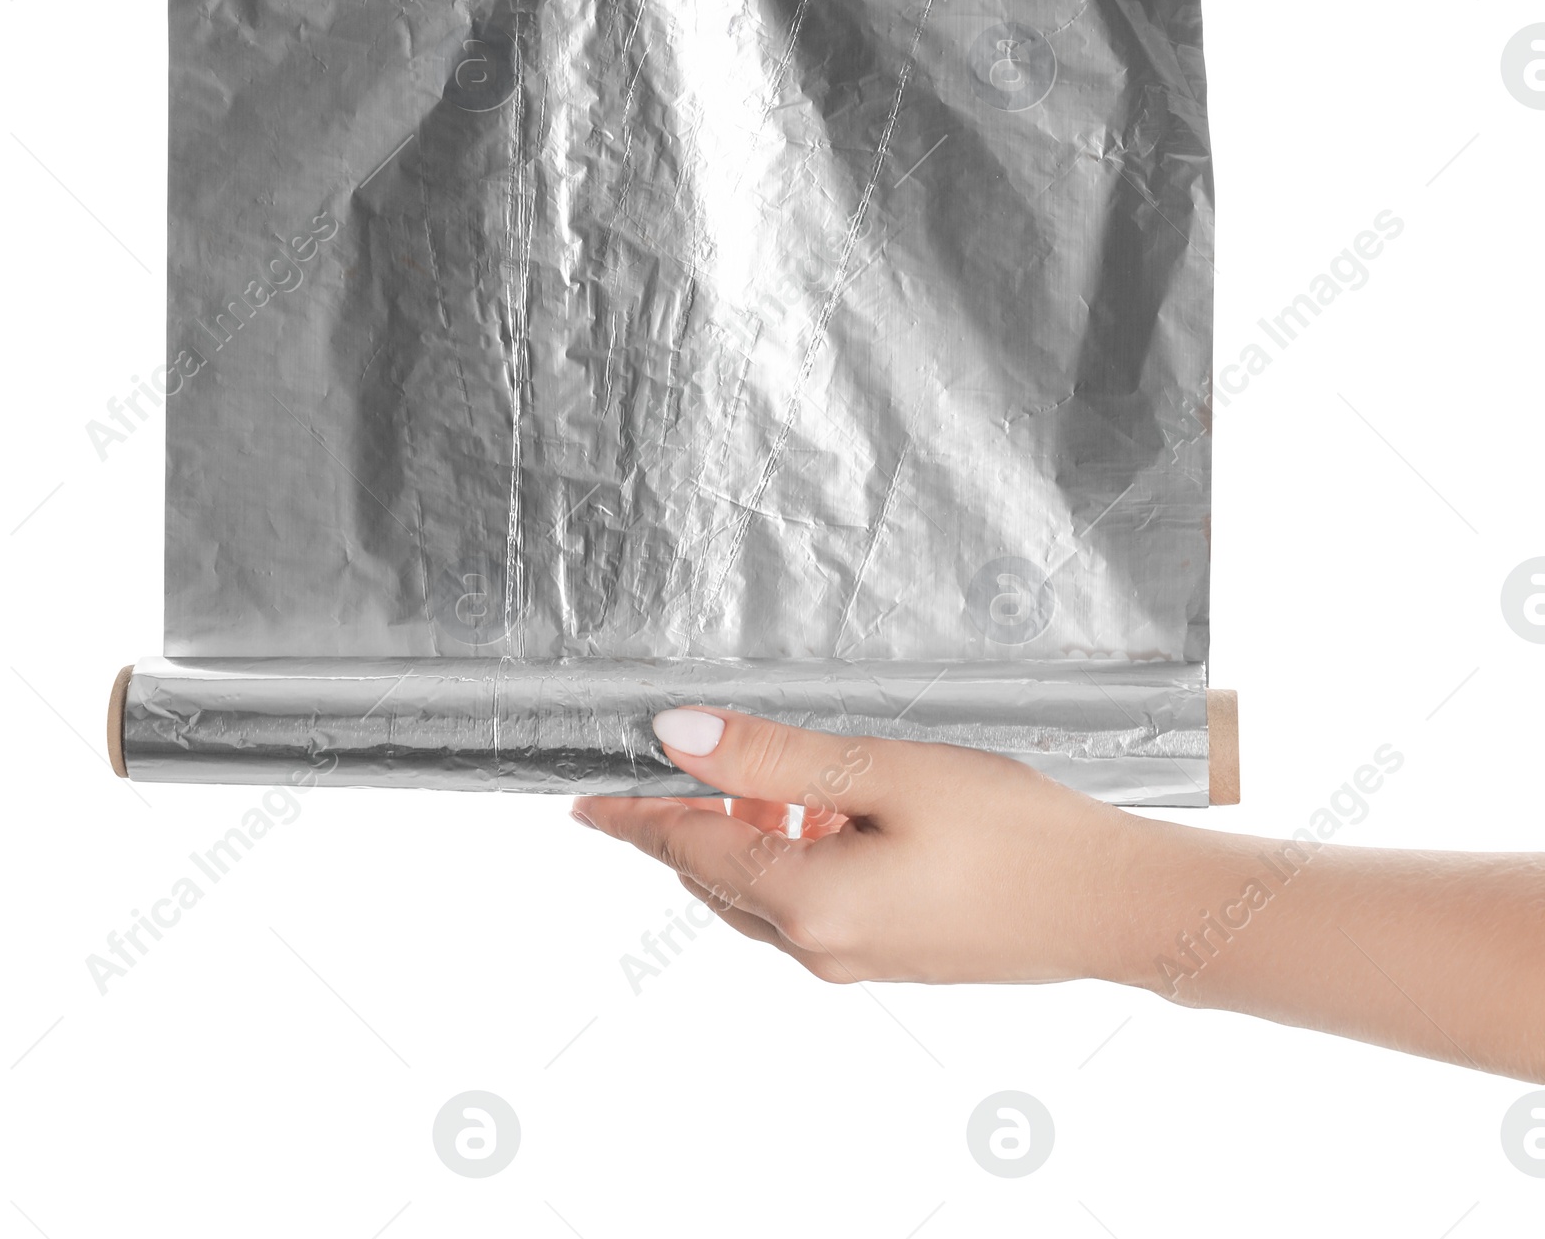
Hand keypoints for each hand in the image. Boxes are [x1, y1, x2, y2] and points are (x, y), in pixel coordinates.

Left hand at [573, 710, 1544, 1079]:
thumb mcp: (884, 772)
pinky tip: (830, 809)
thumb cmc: (1014, 830)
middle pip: (718, 877)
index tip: (583, 800)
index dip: (633, 817)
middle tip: (668, 760)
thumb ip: (774, 759)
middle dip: (689, 820)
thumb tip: (676, 737)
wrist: (1114, 903)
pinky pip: (811, 904)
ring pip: (763, 891)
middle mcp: (821, 947)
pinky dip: (794, 855)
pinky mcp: (893, 955)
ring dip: (747, 834)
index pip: (688, 850)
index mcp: (807, 904)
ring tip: (765, 770)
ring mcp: (859, 960)